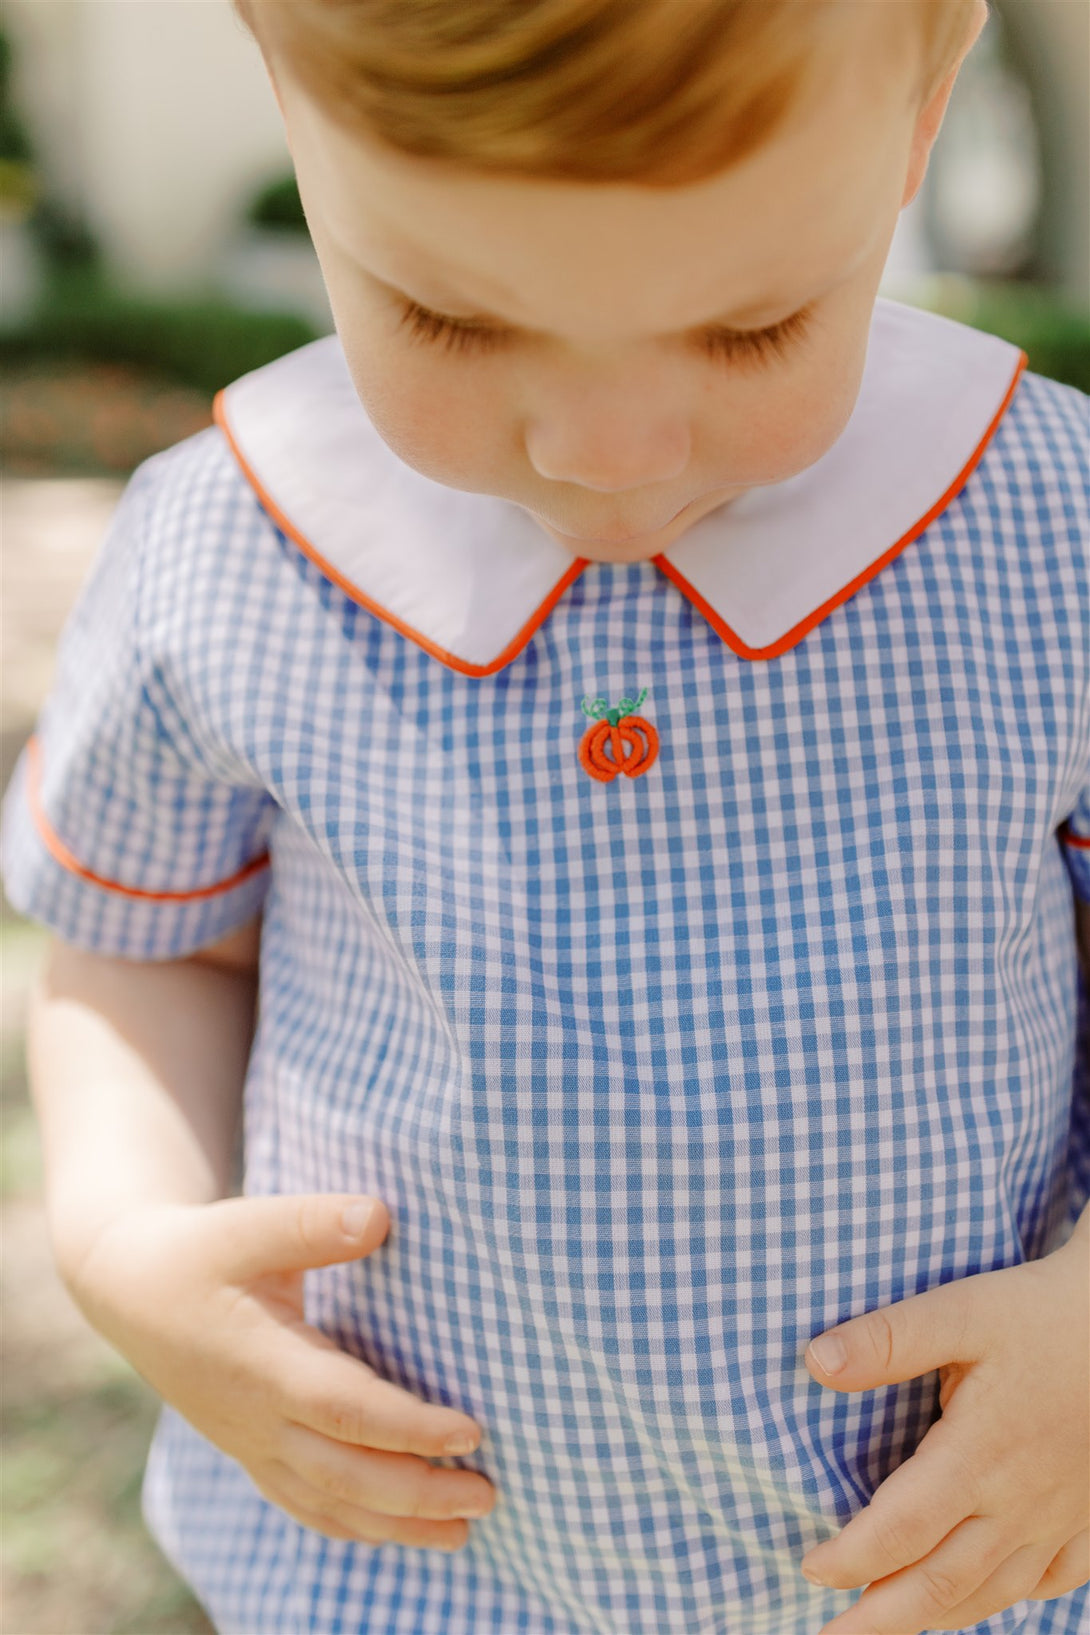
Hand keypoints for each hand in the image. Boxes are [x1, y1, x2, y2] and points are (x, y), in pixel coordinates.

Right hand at [67, 1194, 495, 1549]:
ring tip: (464, 1529)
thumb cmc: (200, 1251)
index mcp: (264, 1365)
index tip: (472, 1432)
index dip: (410, 1429)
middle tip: (491, 1493)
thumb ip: (314, 1222)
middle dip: (421, 1494)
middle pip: (347, 1476)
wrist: (132, 1291)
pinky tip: (400, 1529)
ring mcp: (253, 1444)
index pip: (347, 1411)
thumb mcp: (248, 1223)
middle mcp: (259, 1419)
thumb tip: (380, 1216)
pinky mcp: (253, 1451)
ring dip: (398, 1524)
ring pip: (330, 1505)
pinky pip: (307, 1506)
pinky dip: (356, 1524)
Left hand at [799, 1221, 1088, 1633]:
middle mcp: (1020, 1502)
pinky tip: (976, 1599)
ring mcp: (1061, 1518)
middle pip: (942, 1583)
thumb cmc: (1040, 1313)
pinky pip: (1050, 1583)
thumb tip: (815, 1362)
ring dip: (935, 1617)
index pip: (902, 1529)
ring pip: (992, 1593)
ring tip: (886, 1623)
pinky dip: (1003, 1600)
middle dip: (881, 1619)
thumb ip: (888, 1338)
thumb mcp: (960, 1310)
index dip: (852, 1558)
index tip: (810, 1568)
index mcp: (980, 1454)